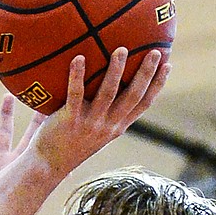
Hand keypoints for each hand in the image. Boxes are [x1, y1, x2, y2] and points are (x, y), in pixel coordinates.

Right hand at [0, 94, 43, 205]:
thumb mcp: (33, 194)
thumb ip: (48, 180)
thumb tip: (71, 173)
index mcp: (18, 163)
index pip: (30, 137)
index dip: (35, 120)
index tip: (41, 102)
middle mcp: (2, 162)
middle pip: (5, 132)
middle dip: (7, 114)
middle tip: (10, 95)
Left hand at [31, 46, 167, 180]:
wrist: (47, 165)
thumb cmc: (68, 142)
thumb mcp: (92, 127)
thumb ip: (102, 108)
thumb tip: (107, 77)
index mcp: (116, 126)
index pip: (143, 104)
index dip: (157, 85)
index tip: (168, 65)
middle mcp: (108, 126)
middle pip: (133, 97)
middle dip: (146, 74)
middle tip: (155, 51)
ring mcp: (90, 124)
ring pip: (108, 94)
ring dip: (116, 71)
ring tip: (121, 49)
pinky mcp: (71, 121)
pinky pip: (75, 94)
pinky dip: (77, 75)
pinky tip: (78, 57)